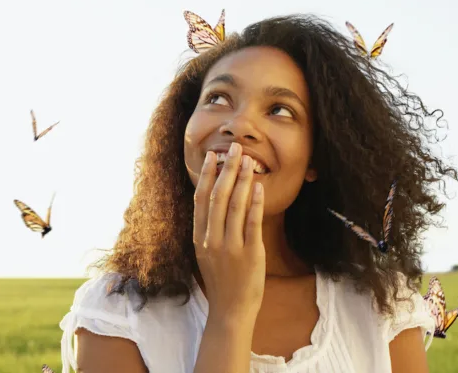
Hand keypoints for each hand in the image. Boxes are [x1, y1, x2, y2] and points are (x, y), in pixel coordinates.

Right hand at [193, 142, 265, 322]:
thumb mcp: (206, 252)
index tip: (212, 156)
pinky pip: (252, 223)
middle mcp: (212, 239)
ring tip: (249, 160)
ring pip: (235, 206)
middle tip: (235, 148)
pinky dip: (254, 203)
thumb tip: (214, 199)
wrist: (231, 309)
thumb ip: (209, 228)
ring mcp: (230, 247)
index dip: (206, 175)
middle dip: (227, 169)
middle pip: (218, 196)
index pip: (201, 199)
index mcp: (199, 237)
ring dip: (242, 179)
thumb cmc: (221, 280)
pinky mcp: (250, 254)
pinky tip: (258, 187)